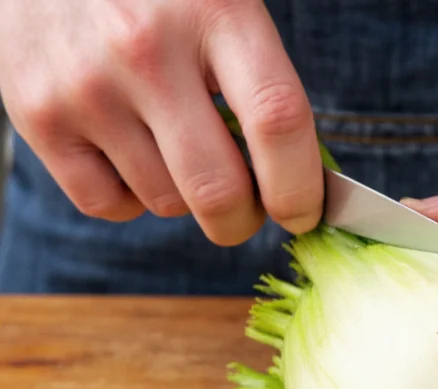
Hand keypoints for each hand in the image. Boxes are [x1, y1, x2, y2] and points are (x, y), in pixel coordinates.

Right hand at [0, 0, 321, 244]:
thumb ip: (262, 84)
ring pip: (165, 202)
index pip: (278, 121)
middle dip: (242, 221)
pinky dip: (131, 198)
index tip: (304, 213)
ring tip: (176, 147)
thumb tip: (303, 177)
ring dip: (185, 197)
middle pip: (217, 190)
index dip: (300, 186)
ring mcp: (85, 86)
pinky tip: (133, 154)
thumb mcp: (223, 8)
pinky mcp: (36, 115)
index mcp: (215, 12)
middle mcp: (145, 49)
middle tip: (246, 212)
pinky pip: (107, 204)